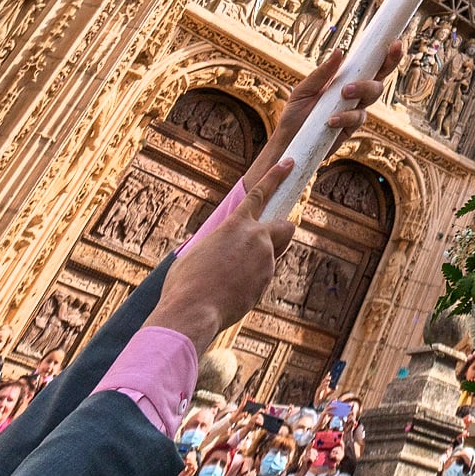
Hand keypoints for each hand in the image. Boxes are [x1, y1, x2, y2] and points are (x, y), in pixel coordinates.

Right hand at [149, 162, 293, 351]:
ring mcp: (265, 261)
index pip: (260, 194)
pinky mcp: (266, 282)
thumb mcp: (196, 253)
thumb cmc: (185, 283)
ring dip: (257, 265)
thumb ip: (217, 244)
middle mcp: (256, 238)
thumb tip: (221, 249)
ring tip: (229, 280)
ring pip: (270, 258)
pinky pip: (262, 278)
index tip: (289, 163)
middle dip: (280, 231)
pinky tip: (231, 294)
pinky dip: (250, 284)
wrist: (191, 312)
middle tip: (264, 243)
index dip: (276, 176)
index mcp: (234, 224)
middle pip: (285, 226)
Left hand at [234, 48, 400, 205]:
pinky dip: (346, 117)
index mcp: (344, 80)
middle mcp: (354, 94)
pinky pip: (357, 119)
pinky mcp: (351, 128)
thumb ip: (322, 73)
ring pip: (372, 98)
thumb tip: (340, 51)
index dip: (386, 56)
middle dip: (375, 77)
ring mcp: (354, 111)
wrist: (288, 142)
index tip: (396, 44)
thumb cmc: (295, 114)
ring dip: (361, 92)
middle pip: (377, 82)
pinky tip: (331, 120)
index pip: (370, 65)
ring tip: (344, 94)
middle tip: (353, 82)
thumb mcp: (304, 90)